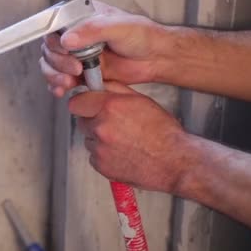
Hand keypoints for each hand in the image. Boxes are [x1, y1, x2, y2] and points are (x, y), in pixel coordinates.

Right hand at [40, 1, 164, 96]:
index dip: (54, 38)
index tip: (64, 48)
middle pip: (50, 47)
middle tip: (75, 67)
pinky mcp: (81, 72)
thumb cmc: (143, 36)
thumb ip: (93, 30)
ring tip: (68, 81)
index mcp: (82, 17)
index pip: (55, 24)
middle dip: (57, 60)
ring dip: (54, 74)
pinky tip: (63, 88)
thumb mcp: (119, 26)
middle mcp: (77, 35)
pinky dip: (58, 85)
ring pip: (51, 64)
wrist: (156, 58)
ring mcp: (78, 54)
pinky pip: (61, 79)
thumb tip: (69, 38)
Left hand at [69, 82, 188, 192]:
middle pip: (82, 121)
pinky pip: (94, 157)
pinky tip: (123, 154)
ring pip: (89, 140)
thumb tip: (99, 85)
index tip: (89, 106)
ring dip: (100, 140)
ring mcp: (99, 148)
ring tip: (123, 141)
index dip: (83, 104)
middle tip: (114, 125)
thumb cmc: (163, 132)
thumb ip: (116, 90)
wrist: (174, 162)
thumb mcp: (142, 101)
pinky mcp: (101, 166)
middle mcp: (101, 127)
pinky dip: (104, 156)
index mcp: (110, 107)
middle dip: (93, 121)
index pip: (76, 102)